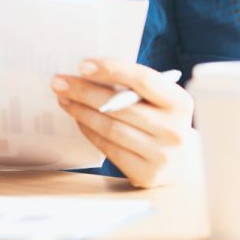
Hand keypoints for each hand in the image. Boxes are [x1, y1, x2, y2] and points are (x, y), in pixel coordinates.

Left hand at [51, 59, 192, 188]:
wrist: (178, 163)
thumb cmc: (160, 121)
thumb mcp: (158, 102)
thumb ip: (134, 88)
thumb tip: (89, 73)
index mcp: (180, 102)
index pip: (143, 80)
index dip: (112, 70)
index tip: (83, 65)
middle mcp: (174, 130)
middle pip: (120, 106)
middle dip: (85, 92)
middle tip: (59, 82)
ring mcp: (162, 155)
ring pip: (111, 128)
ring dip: (82, 112)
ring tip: (64, 99)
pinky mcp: (146, 175)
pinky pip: (109, 148)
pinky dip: (90, 132)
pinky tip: (79, 120)